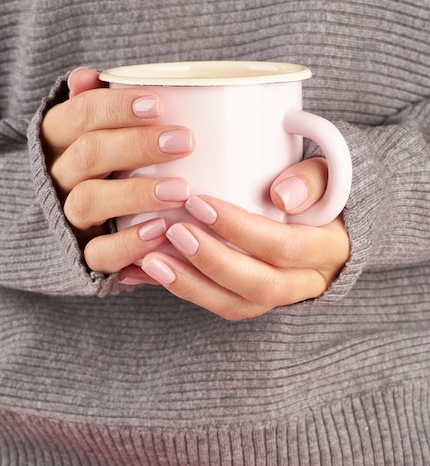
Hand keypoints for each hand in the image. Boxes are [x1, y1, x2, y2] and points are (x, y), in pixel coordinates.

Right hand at [40, 67, 194, 269]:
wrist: (78, 217)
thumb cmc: (105, 159)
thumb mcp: (97, 128)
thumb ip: (98, 102)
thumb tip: (86, 76)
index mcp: (59, 137)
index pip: (79, 115)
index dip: (115, 108)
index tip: (157, 104)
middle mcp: (58, 174)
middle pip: (88, 154)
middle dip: (137, 145)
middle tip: (185, 140)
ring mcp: (68, 215)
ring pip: (89, 201)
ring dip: (136, 193)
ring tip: (181, 189)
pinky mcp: (81, 251)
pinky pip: (98, 253)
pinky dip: (129, 243)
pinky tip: (161, 231)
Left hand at [119, 158, 349, 319]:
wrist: (326, 224)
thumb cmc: (318, 191)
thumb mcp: (326, 174)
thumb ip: (310, 179)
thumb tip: (281, 197)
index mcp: (328, 248)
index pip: (283, 246)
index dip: (240, 229)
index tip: (198, 202)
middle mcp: (307, 282)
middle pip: (260, 286)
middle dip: (211, 261)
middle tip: (172, 232)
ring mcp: (280, 297)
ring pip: (236, 305)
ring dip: (191, 285)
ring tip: (150, 261)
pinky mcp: (254, 300)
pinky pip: (220, 304)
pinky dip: (184, 290)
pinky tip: (151, 273)